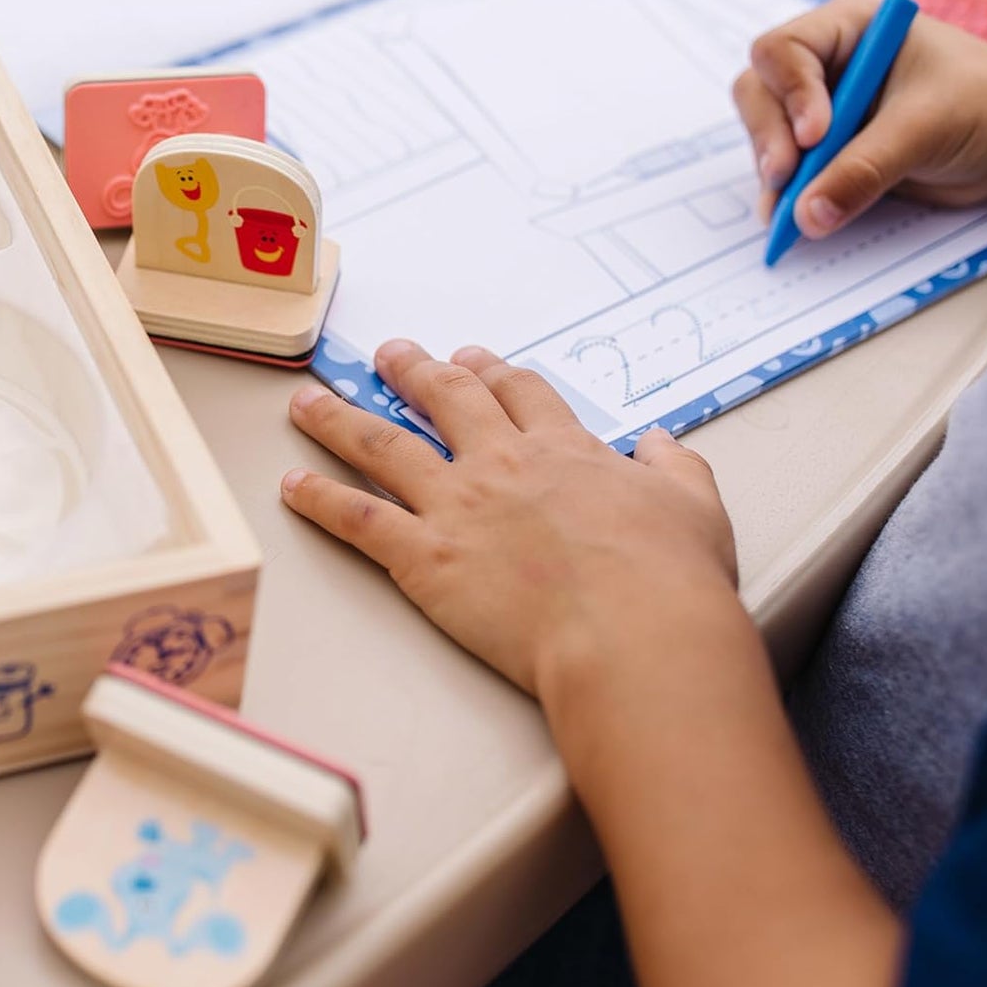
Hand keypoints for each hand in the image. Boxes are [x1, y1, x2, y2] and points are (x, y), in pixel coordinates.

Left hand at [281, 340, 740, 708]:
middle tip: (390, 354)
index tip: (472, 360)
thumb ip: (675, 466)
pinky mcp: (423, 558)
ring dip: (341, 419)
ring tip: (309, 401)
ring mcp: (456, 506)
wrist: (632, 632)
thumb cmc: (670, 577)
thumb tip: (661, 443)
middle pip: (445, 401)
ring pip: (383, 446)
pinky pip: (358, 519)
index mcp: (563, 449)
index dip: (491, 373)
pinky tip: (291, 486)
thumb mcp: (695, 505)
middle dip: (413, 372)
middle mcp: (501, 463)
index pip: (519, 394)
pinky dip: (319, 499)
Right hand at [733, 0, 986, 236]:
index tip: (814, 138)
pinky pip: (789, 172)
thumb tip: (806, 215)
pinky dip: (786, 197)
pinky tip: (790, 221)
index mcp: (849, 29)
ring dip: (773, 172)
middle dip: (770, 137)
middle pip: (760, 93)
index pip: (784, 51)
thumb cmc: (985, 104)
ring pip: (767, 135)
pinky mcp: (828, 152)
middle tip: (784, 178)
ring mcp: (822, 109)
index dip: (790, 94)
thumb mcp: (925, 129)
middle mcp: (826, 64)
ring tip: (787, 210)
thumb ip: (865, 169)